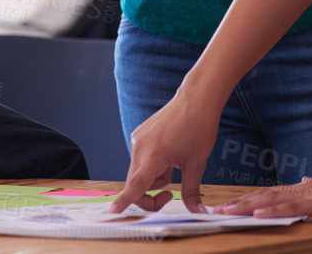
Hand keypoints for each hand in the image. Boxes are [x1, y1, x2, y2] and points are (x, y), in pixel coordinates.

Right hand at [109, 87, 224, 214]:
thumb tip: (199, 212)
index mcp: (155, 155)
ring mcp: (138, 138)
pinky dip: (152, 164)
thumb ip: (191, 192)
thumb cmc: (198, 128)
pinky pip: (141, 158)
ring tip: (174, 163)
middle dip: (150, 193)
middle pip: (136, 183)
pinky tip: (168, 152)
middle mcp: (140, 146)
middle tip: (170, 194)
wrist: (196, 98)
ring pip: (139, 171)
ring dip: (154, 177)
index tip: (112, 211)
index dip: (124, 200)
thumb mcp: (197, 164)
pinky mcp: (139, 134)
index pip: (136, 184)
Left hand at [216, 174, 311, 223]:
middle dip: (237, 204)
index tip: (226, 206)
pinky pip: (289, 207)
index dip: (245, 200)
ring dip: (246, 207)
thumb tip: (303, 182)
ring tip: (226, 213)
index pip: (266, 194)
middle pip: (261, 195)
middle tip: (215, 211)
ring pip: (269, 200)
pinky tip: (256, 214)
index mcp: (301, 189)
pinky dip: (271, 210)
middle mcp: (300, 189)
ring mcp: (307, 195)